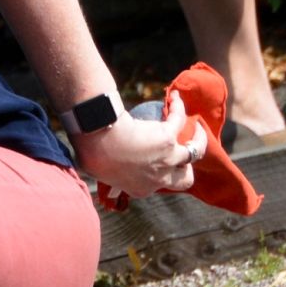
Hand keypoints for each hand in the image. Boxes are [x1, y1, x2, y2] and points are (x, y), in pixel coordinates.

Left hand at [73, 91, 204, 198]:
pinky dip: (178, 107)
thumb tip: (87, 165)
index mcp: (141, 189)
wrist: (99, 139)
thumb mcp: (97, 171)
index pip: (157, 185)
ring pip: (195, 152)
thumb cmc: (92, 154)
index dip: (158, 175)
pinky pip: (179, 120)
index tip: (152, 163)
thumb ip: (100, 170)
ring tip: (196, 128)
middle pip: (186, 179)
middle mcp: (159, 177)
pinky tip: (175, 97)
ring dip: (198, 139)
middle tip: (183, 153)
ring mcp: (167, 158)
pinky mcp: (168, 138)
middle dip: (187, 168)